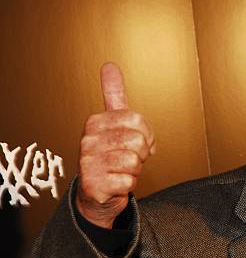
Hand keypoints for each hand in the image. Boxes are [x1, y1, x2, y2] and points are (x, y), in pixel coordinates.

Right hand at [75, 62, 154, 228]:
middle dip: (141, 153)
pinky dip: (128, 184)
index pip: (136, 120)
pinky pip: (129, 181)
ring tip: (122, 169)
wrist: (97, 192)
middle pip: (137, 140)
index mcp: (95, 122)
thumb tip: (109, 66)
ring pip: (133, 160)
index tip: (136, 140)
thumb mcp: (113, 123)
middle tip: (129, 158)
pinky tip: (116, 183)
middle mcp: (88, 140)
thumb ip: (113, 95)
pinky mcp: (93, 185)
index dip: (145, 134)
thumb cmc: (110, 155)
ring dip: (134, 169)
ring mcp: (88, 163)